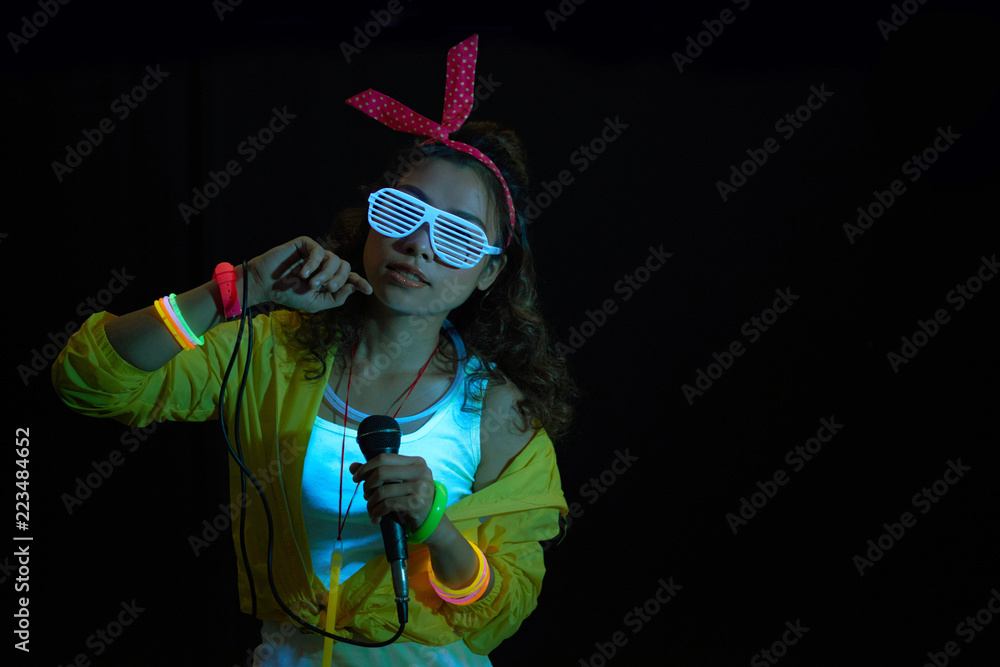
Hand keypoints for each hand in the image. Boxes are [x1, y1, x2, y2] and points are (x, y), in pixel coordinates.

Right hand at [245, 236, 371, 311]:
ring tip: (311, 284)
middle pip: (345, 267)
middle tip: (327, 289)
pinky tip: (303, 274)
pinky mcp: (305, 244)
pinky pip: (319, 251)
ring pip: (334, 259)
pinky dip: (313, 264)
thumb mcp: (315, 303)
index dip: (360, 283)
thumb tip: (353, 287)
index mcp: (329, 279)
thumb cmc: (289, 294)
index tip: (369, 291)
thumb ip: (335, 298)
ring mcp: (316, 254)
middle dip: (339, 280)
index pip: (349, 278)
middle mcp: (325, 265)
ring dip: (326, 274)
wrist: (266, 285)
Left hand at [349, 455, 436, 532]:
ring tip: (371, 509)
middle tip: (365, 495)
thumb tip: (352, 466)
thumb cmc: (411, 497)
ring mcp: (420, 488)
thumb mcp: (397, 482)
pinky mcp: (416, 504)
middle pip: (381, 472)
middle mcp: (420, 472)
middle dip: (367, 485)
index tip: (356, 478)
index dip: (366, 467)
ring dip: (371, 503)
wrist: (430, 519)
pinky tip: (376, 518)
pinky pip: (387, 505)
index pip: (384, 458)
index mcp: (416, 462)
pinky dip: (377, 512)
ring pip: (382, 491)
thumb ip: (377, 472)